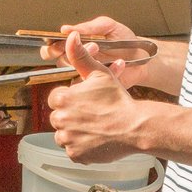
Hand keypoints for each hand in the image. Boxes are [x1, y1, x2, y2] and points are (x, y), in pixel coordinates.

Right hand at [40, 17, 146, 88]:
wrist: (142, 56)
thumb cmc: (124, 39)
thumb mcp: (107, 27)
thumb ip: (88, 27)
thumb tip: (65, 29)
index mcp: (75, 47)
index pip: (52, 49)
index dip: (51, 48)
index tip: (60, 42)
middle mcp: (77, 62)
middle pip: (59, 63)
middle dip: (68, 54)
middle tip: (84, 45)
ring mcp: (87, 76)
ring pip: (75, 74)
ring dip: (87, 59)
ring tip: (100, 48)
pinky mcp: (98, 88)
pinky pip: (94, 85)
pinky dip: (109, 72)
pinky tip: (120, 63)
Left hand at [46, 34, 143, 163]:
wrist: (135, 127)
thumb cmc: (118, 100)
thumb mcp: (99, 73)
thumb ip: (80, 56)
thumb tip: (70, 36)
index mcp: (62, 99)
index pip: (56, 99)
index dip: (71, 99)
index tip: (84, 102)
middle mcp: (60, 119)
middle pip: (58, 118)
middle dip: (72, 116)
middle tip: (92, 115)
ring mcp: (67, 139)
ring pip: (64, 135)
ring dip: (75, 132)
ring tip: (94, 127)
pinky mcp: (75, 155)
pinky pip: (73, 151)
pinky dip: (82, 147)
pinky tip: (96, 140)